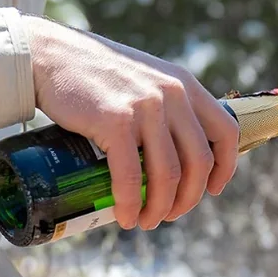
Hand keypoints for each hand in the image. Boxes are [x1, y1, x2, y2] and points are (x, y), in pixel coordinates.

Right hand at [28, 19, 239, 229]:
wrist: (51, 55)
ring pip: (169, 175)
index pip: (226, 131)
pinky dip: (130, 203)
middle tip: (170, 214)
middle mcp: (172, 95)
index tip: (212, 189)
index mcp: (185, 85)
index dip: (225, 167)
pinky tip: (125, 217)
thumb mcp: (145, 78)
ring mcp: (145, 108)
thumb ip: (165, 103)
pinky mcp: (115, 121)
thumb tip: (173, 150)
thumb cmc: (95, 73)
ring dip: (160, 208)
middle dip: (188, 198)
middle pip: (199, 162)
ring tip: (145, 221)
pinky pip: (131, 175)